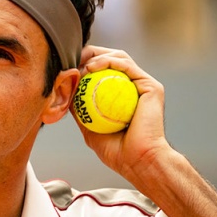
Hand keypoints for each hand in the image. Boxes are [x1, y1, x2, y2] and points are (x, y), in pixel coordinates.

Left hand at [71, 45, 171, 187]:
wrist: (137, 161)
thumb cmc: (116, 151)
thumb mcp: (89, 127)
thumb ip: (79, 109)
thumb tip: (64, 93)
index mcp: (121, 95)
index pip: (102, 71)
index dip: (84, 64)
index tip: (67, 67)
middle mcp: (133, 88)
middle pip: (110, 60)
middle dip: (90, 55)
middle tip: (72, 59)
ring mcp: (143, 86)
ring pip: (119, 58)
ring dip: (98, 55)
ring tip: (82, 64)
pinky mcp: (151, 86)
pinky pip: (128, 66)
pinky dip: (109, 61)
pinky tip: (93, 67)